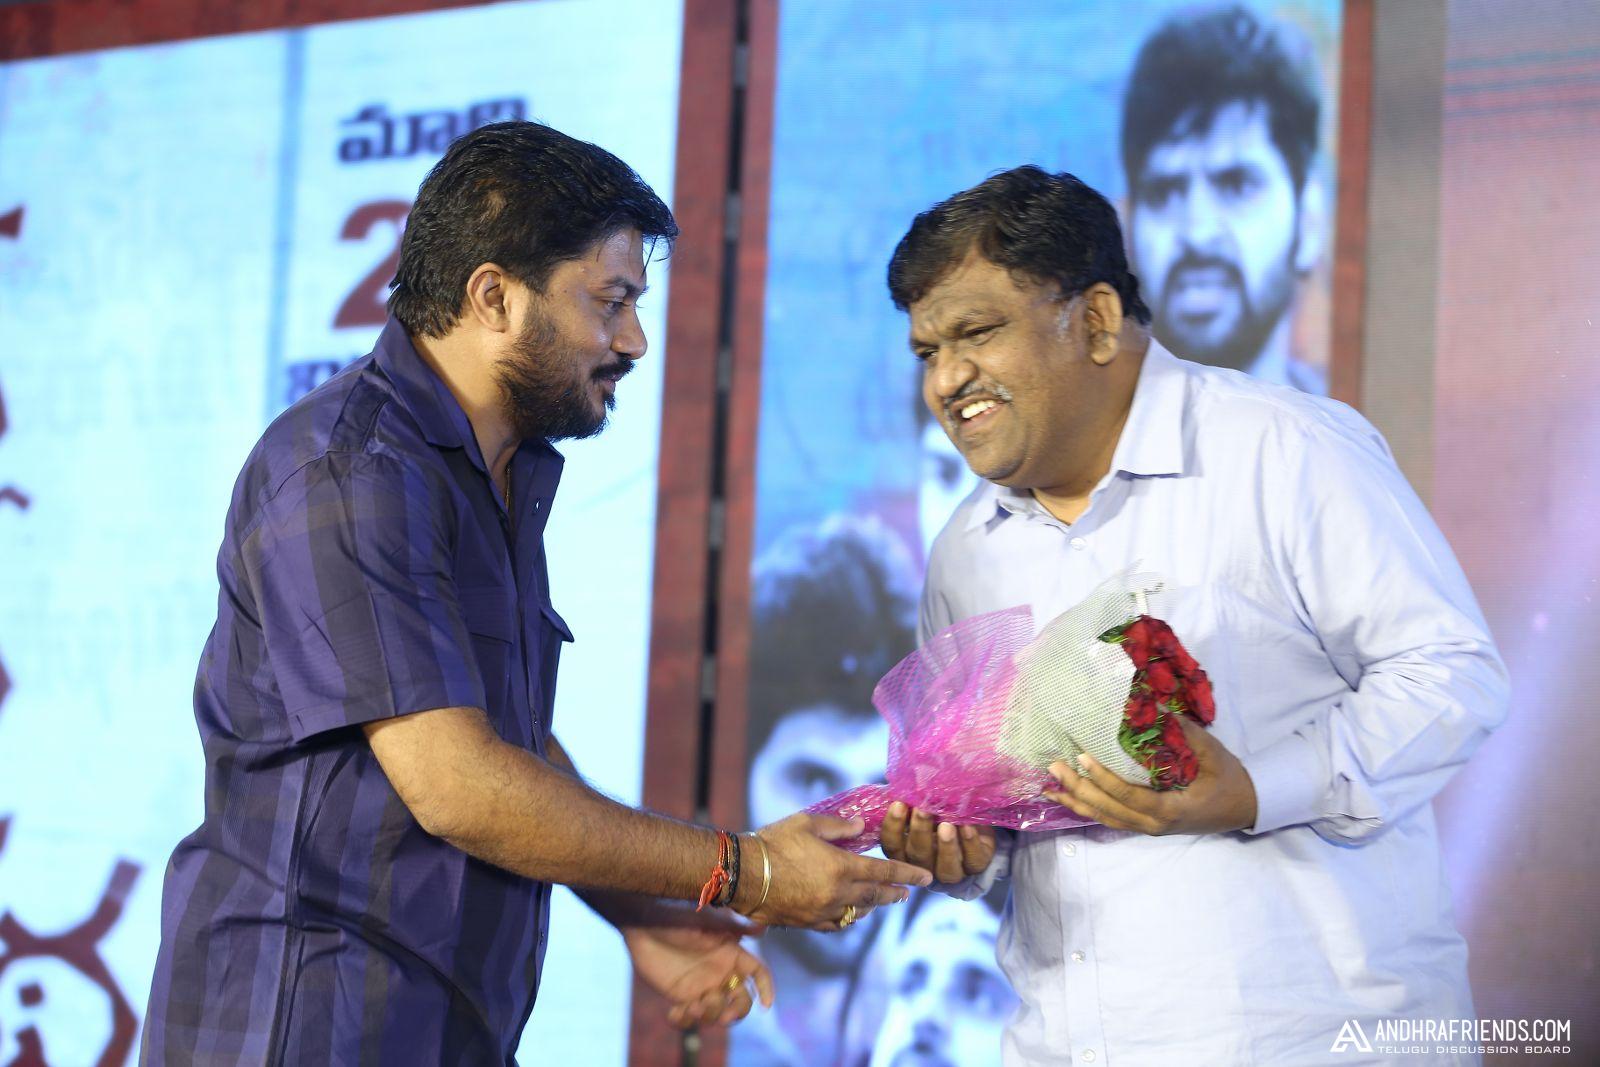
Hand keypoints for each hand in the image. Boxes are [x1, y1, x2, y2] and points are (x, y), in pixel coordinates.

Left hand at [623, 921, 773, 1029]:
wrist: (642, 923)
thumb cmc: (675, 915)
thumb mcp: (704, 920)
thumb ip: (732, 926)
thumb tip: (761, 928)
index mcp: (731, 953)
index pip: (757, 972)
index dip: (765, 987)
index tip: (766, 1005)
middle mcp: (720, 973)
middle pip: (741, 1000)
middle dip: (736, 1011)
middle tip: (724, 1017)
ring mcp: (701, 987)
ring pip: (716, 1013)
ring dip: (708, 1015)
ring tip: (690, 1006)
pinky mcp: (680, 996)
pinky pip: (688, 1019)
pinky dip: (684, 1021)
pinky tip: (673, 1013)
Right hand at [735, 813, 931, 930]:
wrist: (741, 874)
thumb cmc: (773, 842)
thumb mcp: (807, 823)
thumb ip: (839, 826)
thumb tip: (861, 826)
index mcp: (841, 868)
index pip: (885, 871)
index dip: (908, 873)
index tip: (926, 877)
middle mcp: (838, 894)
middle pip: (876, 896)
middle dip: (894, 893)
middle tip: (907, 892)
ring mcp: (823, 912)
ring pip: (857, 912)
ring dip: (872, 906)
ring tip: (880, 900)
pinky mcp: (807, 923)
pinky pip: (836, 923)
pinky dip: (847, 916)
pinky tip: (849, 912)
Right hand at [879, 802, 995, 883]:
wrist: (973, 819)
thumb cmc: (940, 810)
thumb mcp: (924, 807)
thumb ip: (912, 803)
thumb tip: (902, 788)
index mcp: (906, 851)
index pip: (892, 844)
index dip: (893, 827)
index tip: (899, 804)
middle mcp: (926, 865)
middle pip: (918, 855)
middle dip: (919, 831)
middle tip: (922, 809)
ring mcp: (951, 870)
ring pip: (945, 868)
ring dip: (945, 846)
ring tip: (946, 825)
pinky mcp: (976, 866)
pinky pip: (973, 860)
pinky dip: (970, 843)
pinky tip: (967, 826)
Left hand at [1044, 717, 1257, 834]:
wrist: (1244, 806)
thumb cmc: (1227, 778)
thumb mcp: (1211, 752)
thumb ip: (1184, 732)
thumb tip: (1152, 707)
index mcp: (1170, 809)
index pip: (1129, 796)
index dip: (1104, 779)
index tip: (1083, 757)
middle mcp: (1154, 824)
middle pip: (1109, 810)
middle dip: (1078, 789)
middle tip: (1054, 765)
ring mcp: (1148, 828)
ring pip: (1105, 818)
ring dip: (1077, 802)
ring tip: (1050, 786)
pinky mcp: (1144, 825)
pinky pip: (1111, 819)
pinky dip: (1088, 808)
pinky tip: (1068, 797)